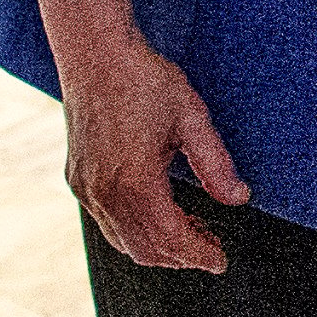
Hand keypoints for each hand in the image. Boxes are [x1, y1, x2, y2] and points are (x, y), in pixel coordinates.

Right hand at [33, 0, 247, 271]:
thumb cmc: (145, 80)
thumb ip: (215, 164)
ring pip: (123, 241)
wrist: (95, 55)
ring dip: (158, 247)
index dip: (198, 254)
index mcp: (134, 181)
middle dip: (181, 256)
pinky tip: (160, 214)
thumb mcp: (192, 117)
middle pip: (145, 249)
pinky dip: (134, 231)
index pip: (170, 238)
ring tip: (192, 232)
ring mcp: (86, 189)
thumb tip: (239, 199)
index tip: (220, 260)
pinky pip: (107, 223)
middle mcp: (103, 193)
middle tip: (213, 248)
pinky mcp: (77, 180)